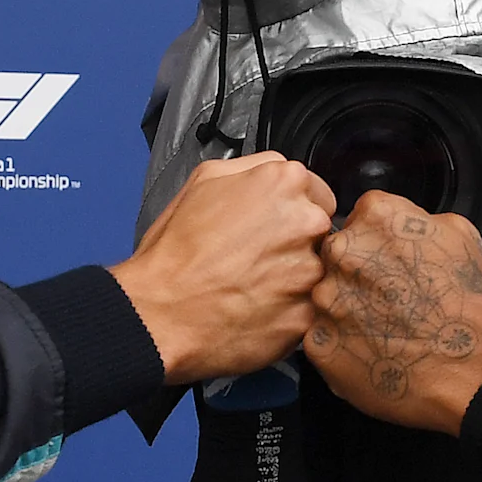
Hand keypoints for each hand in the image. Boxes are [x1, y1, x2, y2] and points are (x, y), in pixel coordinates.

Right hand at [111, 152, 336, 384]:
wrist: (161, 313)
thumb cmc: (176, 252)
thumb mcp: (205, 180)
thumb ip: (253, 168)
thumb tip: (276, 172)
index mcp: (285, 183)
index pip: (317, 192)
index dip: (292, 211)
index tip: (271, 226)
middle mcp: (307, 223)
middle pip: (320, 231)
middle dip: (296, 243)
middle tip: (256, 258)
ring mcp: (311, 271)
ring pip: (317, 272)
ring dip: (293, 279)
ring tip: (252, 286)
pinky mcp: (306, 313)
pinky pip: (307, 308)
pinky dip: (287, 311)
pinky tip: (256, 309)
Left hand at [303, 191, 481, 432]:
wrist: (474, 369)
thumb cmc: (470, 308)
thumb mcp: (459, 234)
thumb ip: (415, 219)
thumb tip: (400, 225)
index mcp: (377, 217)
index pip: (361, 217)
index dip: (378, 242)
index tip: (391, 261)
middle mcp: (343, 252)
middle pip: (337, 255)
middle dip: (359, 273)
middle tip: (390, 298)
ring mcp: (326, 299)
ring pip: (327, 297)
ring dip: (348, 309)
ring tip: (387, 328)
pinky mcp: (319, 343)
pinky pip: (323, 337)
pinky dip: (343, 344)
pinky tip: (376, 350)